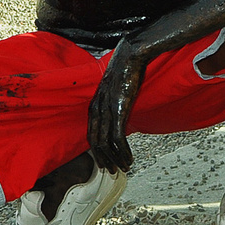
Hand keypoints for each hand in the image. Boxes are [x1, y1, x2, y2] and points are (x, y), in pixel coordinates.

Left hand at [89, 41, 146, 173]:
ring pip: (106, 144)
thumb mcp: (117, 86)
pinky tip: (130, 159)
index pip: (92, 135)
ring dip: (115, 159)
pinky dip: (123, 152)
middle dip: (104, 160)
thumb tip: (121, 108)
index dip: (98, 151)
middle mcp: (97, 109)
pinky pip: (117, 138)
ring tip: (124, 169)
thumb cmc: (127, 67)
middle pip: (96, 143)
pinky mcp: (119, 110)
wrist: (133, 53)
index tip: (107, 161)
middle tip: (113, 172)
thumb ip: (114, 99)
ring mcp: (107, 110)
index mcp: (94, 104)